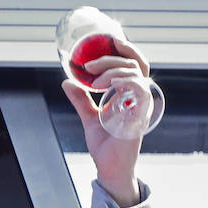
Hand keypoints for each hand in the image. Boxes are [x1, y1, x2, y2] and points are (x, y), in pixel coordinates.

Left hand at [62, 37, 148, 207]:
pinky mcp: (139, 116)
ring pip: (136, 74)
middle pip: (135, 64)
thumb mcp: (89, 117)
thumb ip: (81, 99)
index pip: (134, 64)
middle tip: (89, 63)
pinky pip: (138, 92)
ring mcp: (140, 105)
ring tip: (92, 79)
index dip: (126, 50)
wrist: (109, 167)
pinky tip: (105, 85)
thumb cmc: (105, 144)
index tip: (110, 40)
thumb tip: (66, 82)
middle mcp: (138, 97)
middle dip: (114, 57)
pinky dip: (123, 83)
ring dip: (113, 70)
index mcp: (129, 94)